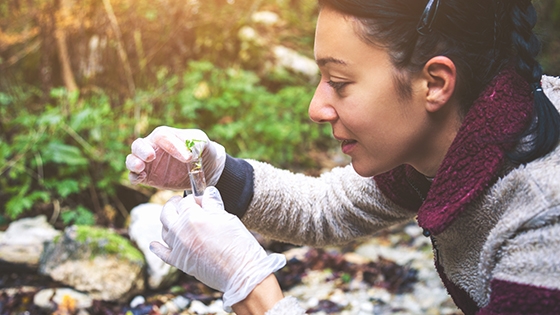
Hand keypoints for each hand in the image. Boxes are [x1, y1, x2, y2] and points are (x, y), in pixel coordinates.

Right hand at [125, 126, 225, 189]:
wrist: (203, 169)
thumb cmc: (201, 150)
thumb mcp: (203, 143)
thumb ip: (197, 143)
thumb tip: (190, 150)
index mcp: (166, 136)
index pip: (163, 136)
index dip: (173, 146)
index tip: (189, 158)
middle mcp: (153, 147)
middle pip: (139, 144)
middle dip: (142, 150)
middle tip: (151, 156)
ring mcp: (148, 163)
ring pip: (132, 159)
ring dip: (133, 162)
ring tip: (141, 167)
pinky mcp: (147, 177)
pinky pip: (134, 176)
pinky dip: (134, 176)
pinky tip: (141, 178)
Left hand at [150, 187, 285, 310]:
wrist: (241, 273)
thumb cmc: (238, 244)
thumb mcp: (227, 219)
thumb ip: (213, 204)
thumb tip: (208, 191)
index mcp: (193, 217)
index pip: (186, 201)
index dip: (195, 198)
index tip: (202, 200)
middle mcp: (181, 231)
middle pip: (168, 212)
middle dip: (174, 205)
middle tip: (183, 203)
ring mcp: (178, 248)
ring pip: (164, 230)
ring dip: (168, 222)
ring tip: (176, 219)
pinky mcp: (179, 262)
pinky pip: (162, 253)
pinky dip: (157, 247)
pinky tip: (154, 244)